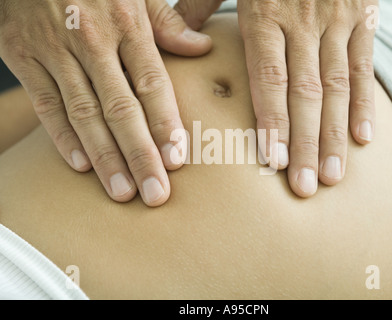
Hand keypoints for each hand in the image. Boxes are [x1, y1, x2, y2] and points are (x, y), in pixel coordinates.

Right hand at [0, 0, 212, 205]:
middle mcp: (93, 40)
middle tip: (155, 193)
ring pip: (84, 113)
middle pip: (121, 108)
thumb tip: (202, 47)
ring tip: (123, 192)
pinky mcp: (23, 55)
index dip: (165, 124)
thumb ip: (167, 23)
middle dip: (140, 155)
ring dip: (105, 157)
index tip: (177, 160)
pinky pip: (46, 103)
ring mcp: (56, 49)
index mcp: (127, 24)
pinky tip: (82, 167)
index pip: (152, 83)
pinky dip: (63, 137)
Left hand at [175, 0, 377, 196]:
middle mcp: (303, 22)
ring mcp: (337, 20)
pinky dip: (366, 103)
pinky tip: (363, 139)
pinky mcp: (364, 17)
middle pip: (304, 93)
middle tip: (304, 186)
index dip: (273, 122)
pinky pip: (365, 66)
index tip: (273, 161)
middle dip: (306, 143)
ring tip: (331, 175)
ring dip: (335, 135)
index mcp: (265, 14)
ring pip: (337, 86)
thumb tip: (181, 40)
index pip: (269, 78)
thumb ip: (199, 5)